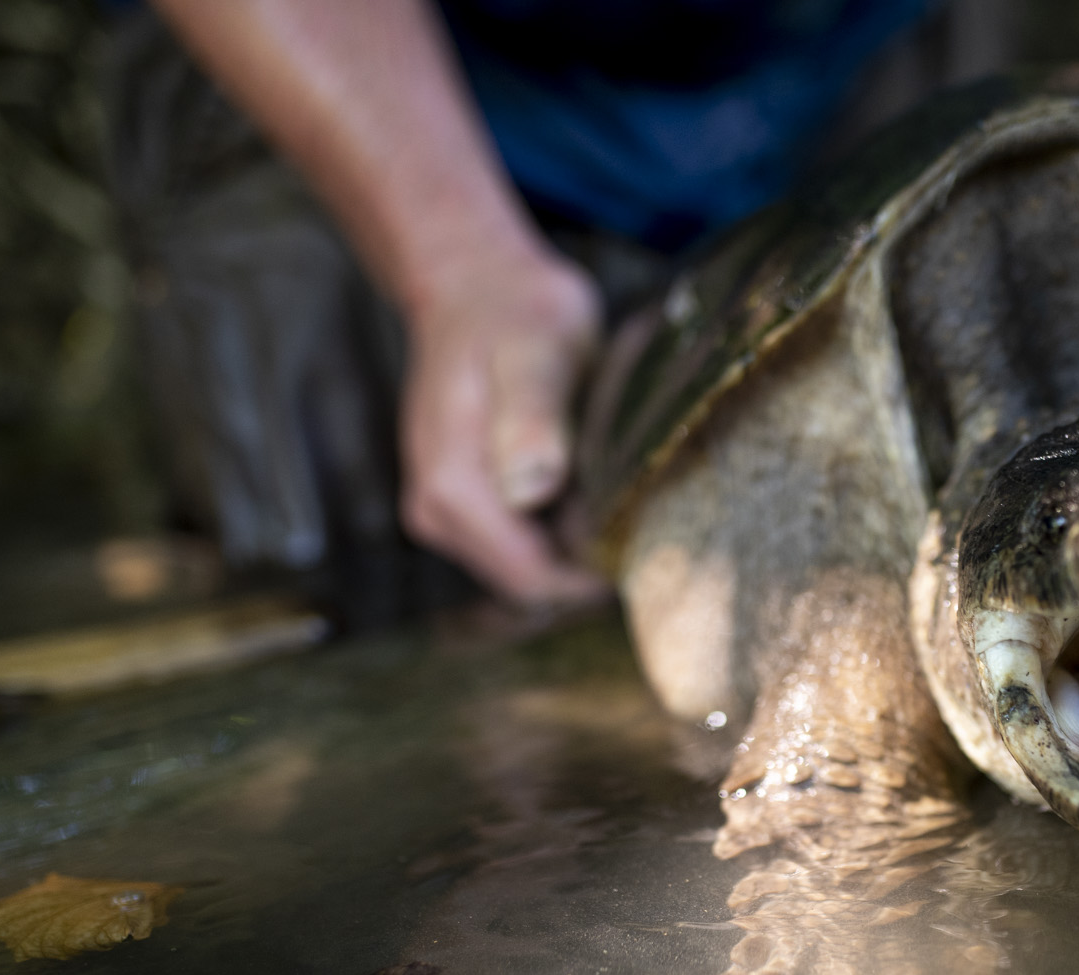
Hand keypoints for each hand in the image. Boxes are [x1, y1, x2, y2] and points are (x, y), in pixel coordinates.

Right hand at [399, 248, 610, 605]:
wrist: (476, 285)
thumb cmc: (515, 313)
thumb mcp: (539, 349)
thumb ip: (534, 417)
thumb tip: (532, 486)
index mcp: (452, 485)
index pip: (528, 578)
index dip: (591, 577)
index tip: (644, 541)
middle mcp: (435, 511)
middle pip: (526, 585)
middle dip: (584, 568)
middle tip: (638, 511)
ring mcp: (441, 512)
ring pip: (523, 571)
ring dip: (573, 551)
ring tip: (615, 493)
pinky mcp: (458, 505)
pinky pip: (516, 547)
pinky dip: (558, 534)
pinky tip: (587, 490)